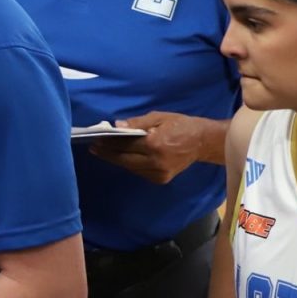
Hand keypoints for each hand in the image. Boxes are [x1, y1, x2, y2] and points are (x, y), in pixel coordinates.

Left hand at [90, 111, 206, 184]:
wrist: (203, 142)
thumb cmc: (181, 125)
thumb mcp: (159, 117)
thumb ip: (137, 123)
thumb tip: (117, 126)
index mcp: (155, 144)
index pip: (125, 144)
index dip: (109, 142)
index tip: (96, 139)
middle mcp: (156, 162)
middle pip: (124, 159)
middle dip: (107, 153)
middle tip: (94, 148)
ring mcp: (159, 173)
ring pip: (130, 167)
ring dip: (117, 160)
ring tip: (104, 152)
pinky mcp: (161, 179)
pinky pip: (139, 171)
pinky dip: (130, 164)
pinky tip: (121, 158)